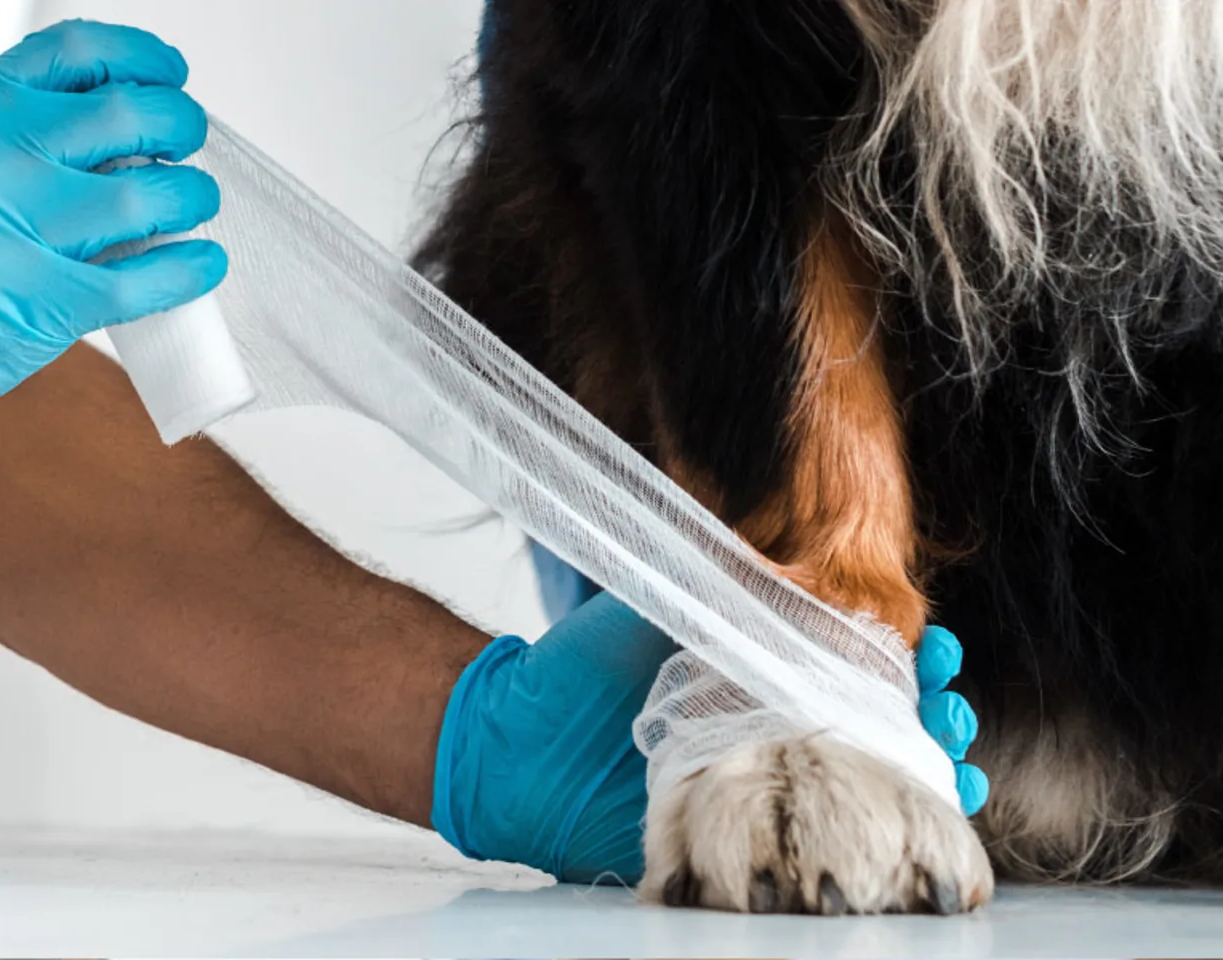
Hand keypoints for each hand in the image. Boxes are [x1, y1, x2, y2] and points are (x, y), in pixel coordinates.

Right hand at [0, 20, 226, 438]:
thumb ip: (11, 132)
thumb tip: (115, 128)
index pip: (80, 53)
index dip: (143, 60)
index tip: (169, 75)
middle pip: (131, 116)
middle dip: (181, 126)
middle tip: (189, 145)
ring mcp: (18, 234)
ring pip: (152, 195)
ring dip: (192, 197)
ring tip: (194, 205)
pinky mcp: (41, 306)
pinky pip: (144, 279)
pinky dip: (188, 268)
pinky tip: (200, 263)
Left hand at [433, 593, 987, 883]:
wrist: (512, 742)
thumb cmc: (582, 666)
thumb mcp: (656, 608)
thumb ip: (720, 589)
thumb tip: (799, 564)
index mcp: (759, 668)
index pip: (858, 662)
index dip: (908, 657)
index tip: (934, 647)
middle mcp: (772, 729)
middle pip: (880, 727)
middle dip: (931, 717)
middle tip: (949, 707)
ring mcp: (761, 789)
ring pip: (864, 789)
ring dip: (921, 781)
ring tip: (954, 769)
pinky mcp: (737, 842)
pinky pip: (813, 849)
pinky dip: (867, 844)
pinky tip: (908, 835)